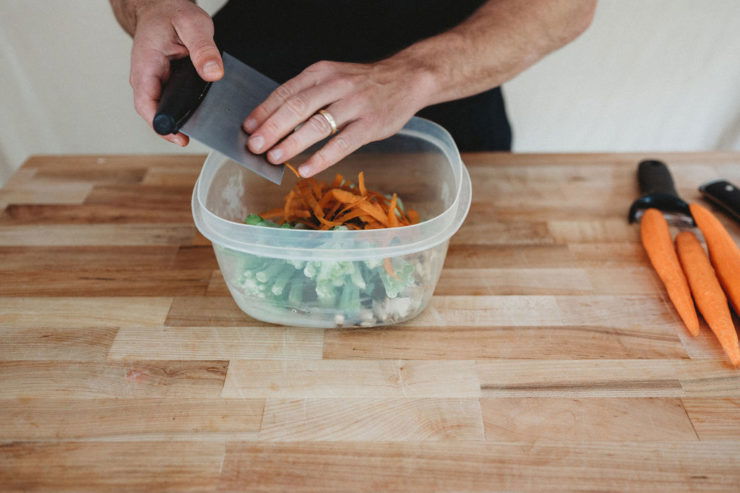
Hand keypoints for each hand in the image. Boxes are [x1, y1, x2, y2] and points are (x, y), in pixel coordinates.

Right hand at [129, 0, 222, 144]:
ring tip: (205, 127)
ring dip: (182, 119)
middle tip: (201, 135)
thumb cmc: (172, 13)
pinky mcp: (165, 83)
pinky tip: (202, 114)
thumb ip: (203, 49)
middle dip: (176, 127)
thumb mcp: (193, 25)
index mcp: (146, 66)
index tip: (180, 138)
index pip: (146, 105)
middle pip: (157, 113)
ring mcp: (155, 82)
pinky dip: (186, 109)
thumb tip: (213, 74)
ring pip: (166, 108)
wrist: (164, 7)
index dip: (162, 126)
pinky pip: (172, 101)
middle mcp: (146, 77)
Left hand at [243, 59, 434, 176]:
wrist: (406, 78)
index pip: (285, 91)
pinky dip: (321, 158)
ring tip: (274, 158)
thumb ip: (308, 94)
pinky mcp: (370, 124)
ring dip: (292, 143)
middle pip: (297, 107)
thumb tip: (274, 122)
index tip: (247, 128)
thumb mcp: (333, 77)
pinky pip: (342, 144)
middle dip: (272, 128)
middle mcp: (336, 85)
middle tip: (254, 146)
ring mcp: (354, 104)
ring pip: (317, 124)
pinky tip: (305, 169)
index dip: (264, 111)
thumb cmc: (364, 84)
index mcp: (321, 73)